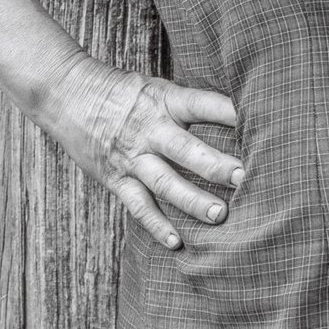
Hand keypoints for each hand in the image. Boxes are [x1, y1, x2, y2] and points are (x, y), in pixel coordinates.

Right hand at [36, 56, 242, 249]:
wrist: (65, 92)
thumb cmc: (124, 89)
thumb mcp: (159, 86)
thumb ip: (191, 104)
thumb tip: (240, 116)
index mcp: (166, 100)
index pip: (205, 105)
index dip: (232, 114)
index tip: (263, 124)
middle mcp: (150, 129)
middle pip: (187, 149)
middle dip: (216, 165)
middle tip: (245, 178)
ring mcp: (131, 156)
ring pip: (165, 182)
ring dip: (193, 200)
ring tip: (221, 215)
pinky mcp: (115, 177)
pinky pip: (138, 205)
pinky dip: (156, 225)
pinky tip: (177, 242)